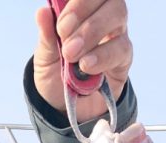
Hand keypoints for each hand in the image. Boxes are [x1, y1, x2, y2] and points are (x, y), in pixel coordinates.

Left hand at [33, 0, 132, 122]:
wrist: (65, 109)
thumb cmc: (55, 77)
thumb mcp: (45, 59)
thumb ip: (46, 36)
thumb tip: (42, 12)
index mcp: (81, 11)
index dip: (78, 3)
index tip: (61, 26)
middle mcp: (101, 16)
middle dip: (85, 15)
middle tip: (66, 41)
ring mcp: (115, 35)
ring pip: (117, 15)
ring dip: (93, 33)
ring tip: (73, 56)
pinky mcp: (123, 58)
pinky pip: (121, 48)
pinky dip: (103, 56)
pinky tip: (87, 67)